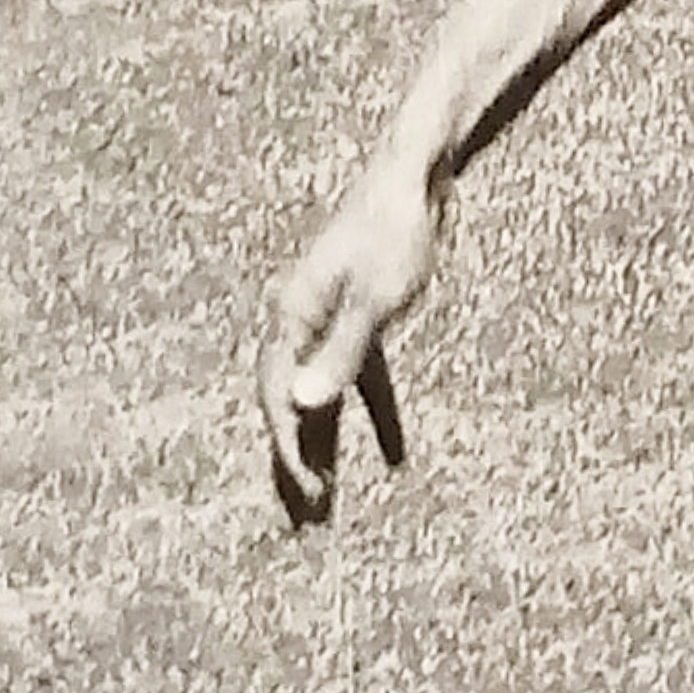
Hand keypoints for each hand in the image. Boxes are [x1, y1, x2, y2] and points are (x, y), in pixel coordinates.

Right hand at [258, 156, 434, 525]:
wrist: (414, 176)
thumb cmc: (394, 230)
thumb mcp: (374, 298)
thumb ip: (342, 353)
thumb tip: (302, 405)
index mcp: (293, 317)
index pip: (279, 396)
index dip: (289, 447)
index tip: (306, 492)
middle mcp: (302, 322)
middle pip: (293, 403)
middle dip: (299, 460)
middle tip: (308, 517)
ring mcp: (331, 320)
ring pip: (323, 397)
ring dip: (328, 445)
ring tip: (330, 499)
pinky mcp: (364, 317)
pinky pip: (362, 380)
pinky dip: (375, 417)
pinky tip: (395, 456)